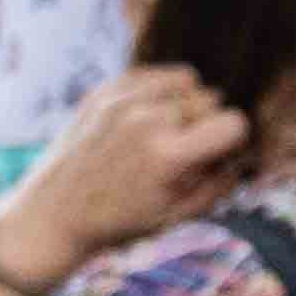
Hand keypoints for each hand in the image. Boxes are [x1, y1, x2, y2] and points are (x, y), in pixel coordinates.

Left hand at [0, 62, 247, 285]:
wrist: (54, 213)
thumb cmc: (119, 221)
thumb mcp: (178, 216)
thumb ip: (220, 186)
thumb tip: (242, 158)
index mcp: (169, 155)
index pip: (233, 123)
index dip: (232, 142)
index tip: (217, 156)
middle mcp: (147, 120)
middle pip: (210, 101)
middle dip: (208, 124)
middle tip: (187, 150)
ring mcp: (122, 101)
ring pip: (187, 81)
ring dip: (187, 103)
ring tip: (169, 129)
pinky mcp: (104, 92)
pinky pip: (154, 74)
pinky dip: (161, 89)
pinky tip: (151, 113)